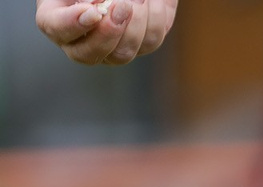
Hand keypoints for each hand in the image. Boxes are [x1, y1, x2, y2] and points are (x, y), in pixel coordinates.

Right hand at [36, 0, 177, 65]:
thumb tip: (96, 5)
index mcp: (56, 18)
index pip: (56, 28)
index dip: (73, 24)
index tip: (93, 12)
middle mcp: (81, 41)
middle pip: (90, 54)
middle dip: (109, 32)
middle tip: (124, 5)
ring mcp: (111, 49)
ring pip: (123, 53)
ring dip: (136, 23)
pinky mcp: (140, 46)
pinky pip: (150, 42)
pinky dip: (154, 19)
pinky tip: (150, 1)